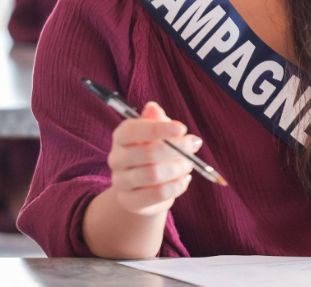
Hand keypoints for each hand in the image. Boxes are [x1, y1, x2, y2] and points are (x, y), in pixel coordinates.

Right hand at [107, 102, 200, 216]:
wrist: (143, 187)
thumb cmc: (152, 151)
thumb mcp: (155, 133)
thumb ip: (156, 120)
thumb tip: (153, 107)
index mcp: (120, 137)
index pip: (132, 130)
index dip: (157, 129)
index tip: (182, 128)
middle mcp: (116, 159)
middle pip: (147, 153)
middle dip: (176, 148)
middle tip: (194, 145)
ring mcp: (121, 182)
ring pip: (154, 174)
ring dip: (178, 168)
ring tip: (189, 164)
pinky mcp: (130, 201)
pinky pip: (158, 194)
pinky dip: (177, 186)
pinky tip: (184, 179)